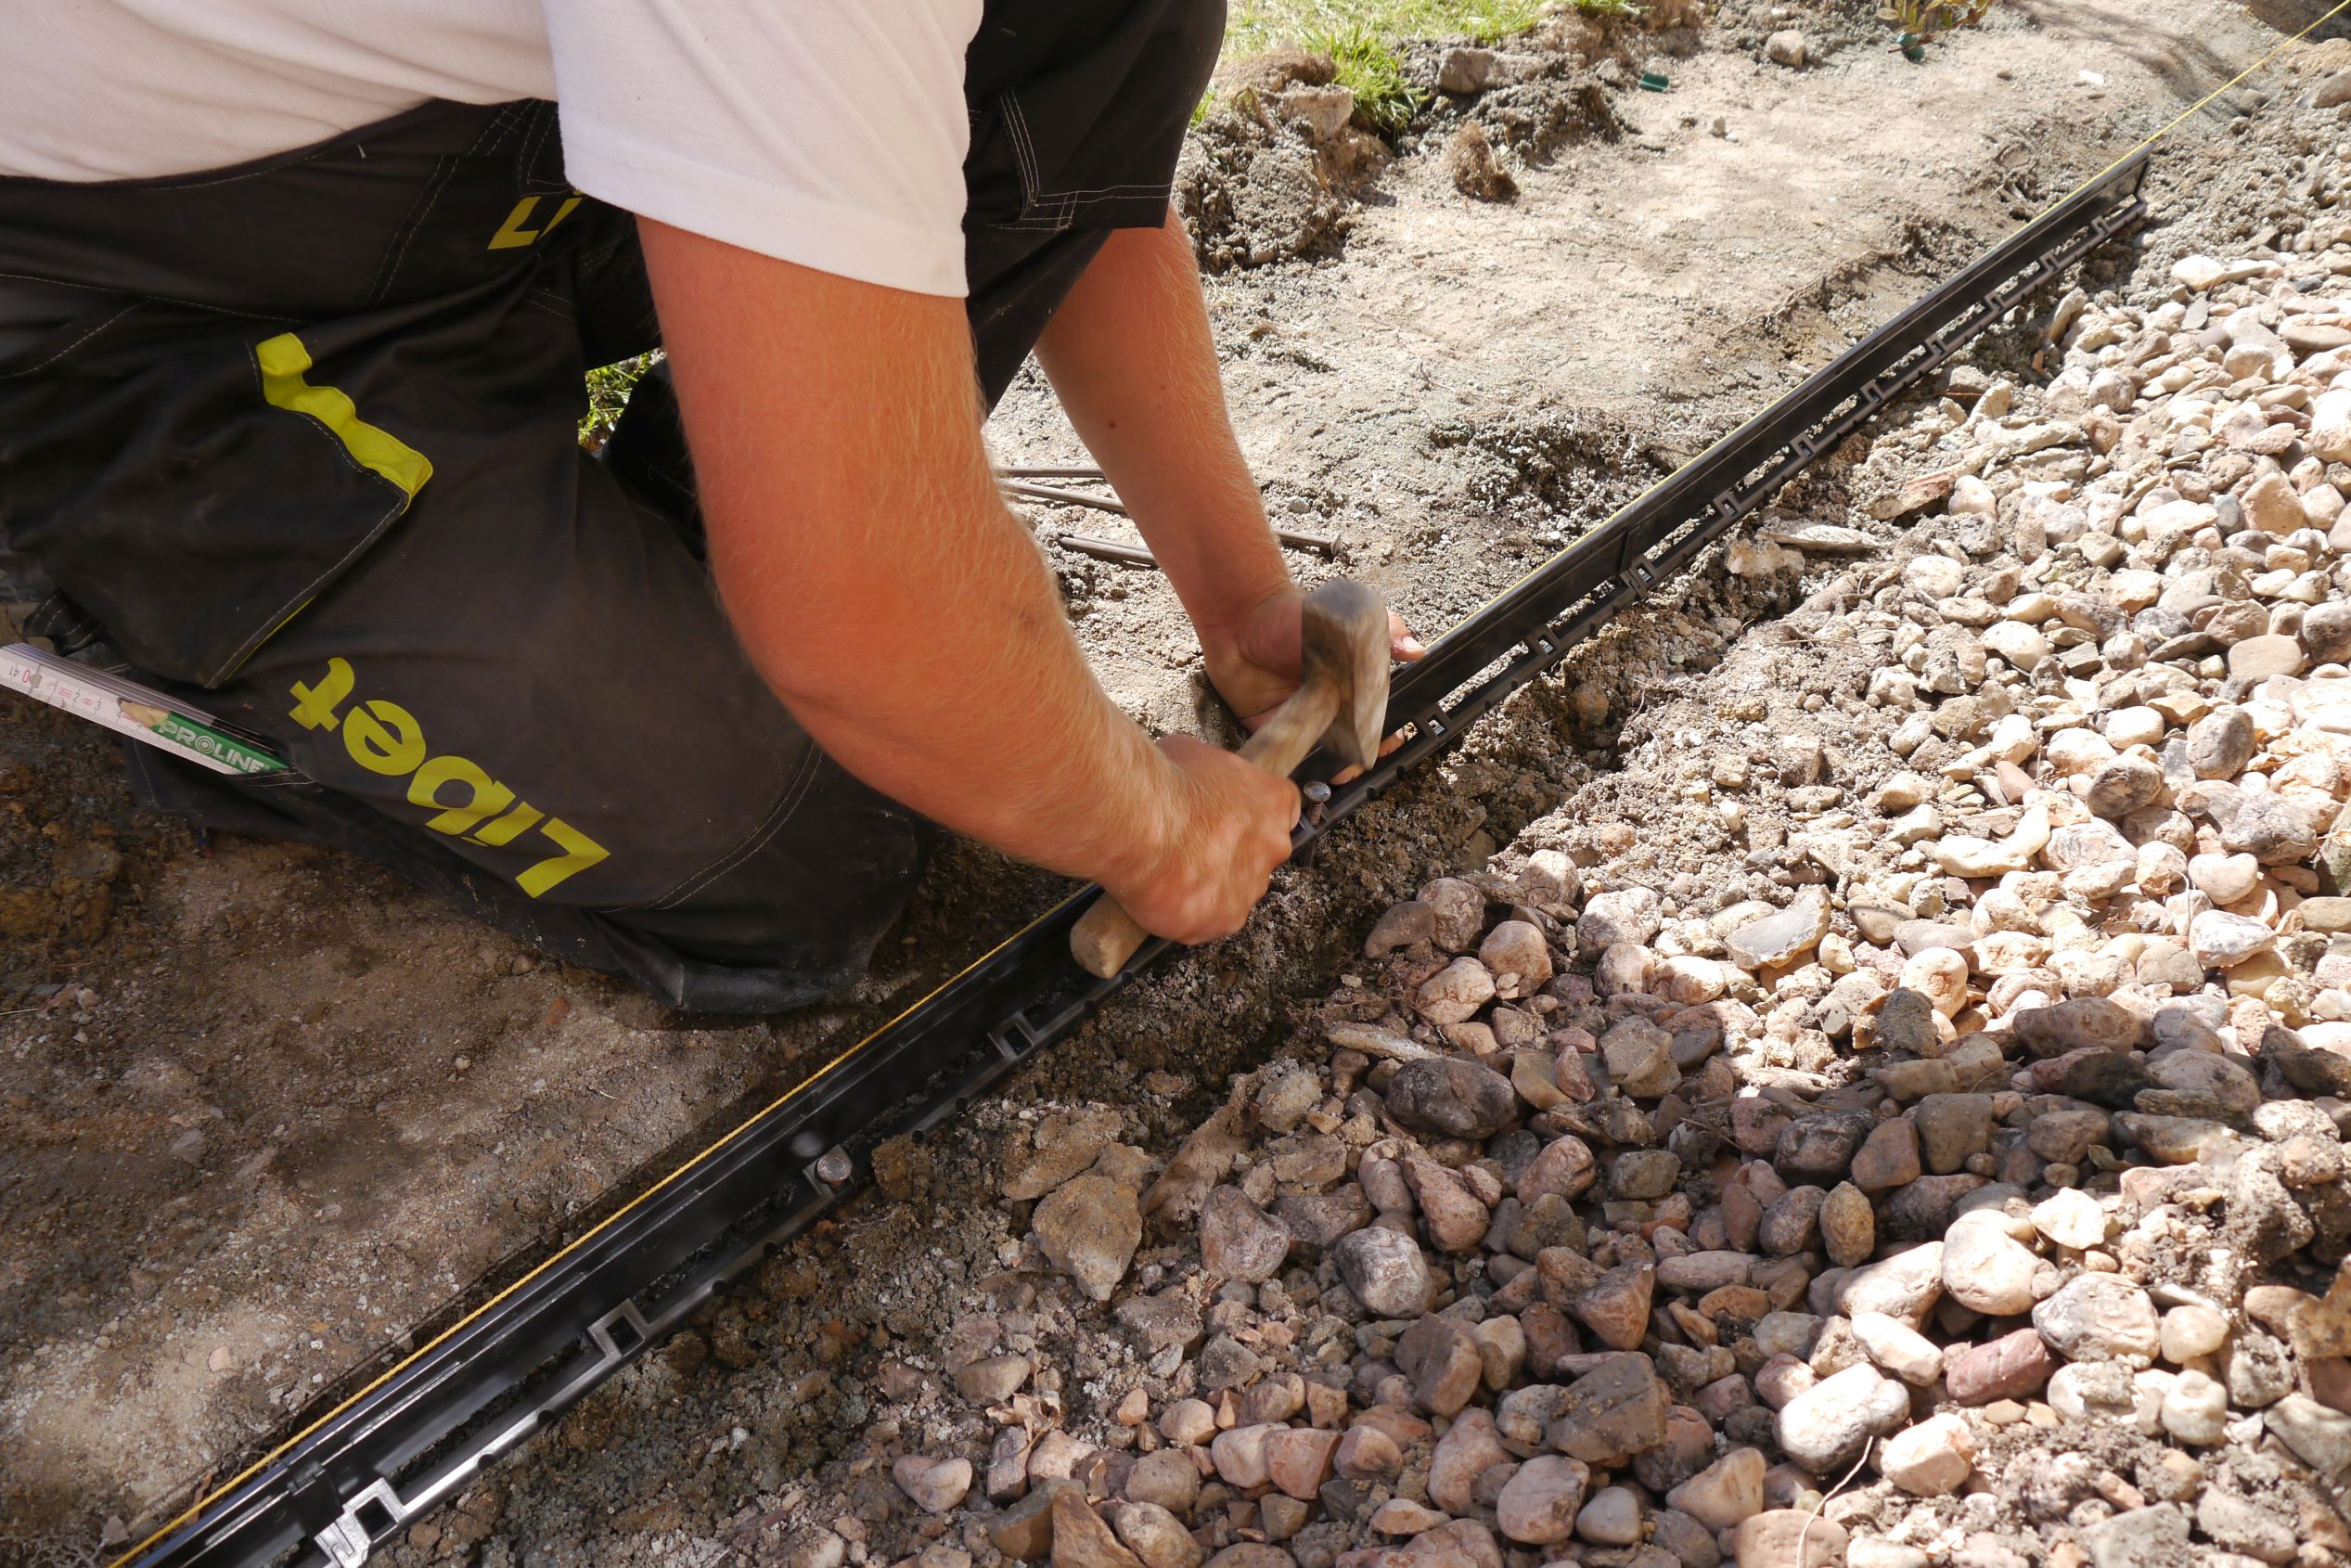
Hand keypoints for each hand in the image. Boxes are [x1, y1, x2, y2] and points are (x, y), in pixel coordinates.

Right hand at [1105, 735, 1300, 945]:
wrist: (1141, 825)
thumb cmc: (1165, 785)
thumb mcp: (1193, 755)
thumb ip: (1210, 778)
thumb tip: (1194, 783)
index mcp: (1274, 801)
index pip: (1281, 811)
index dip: (1250, 817)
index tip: (1229, 820)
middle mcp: (1273, 847)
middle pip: (1257, 855)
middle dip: (1229, 854)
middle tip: (1192, 847)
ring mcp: (1250, 888)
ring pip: (1234, 891)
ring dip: (1209, 885)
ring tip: (1170, 872)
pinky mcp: (1224, 920)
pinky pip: (1208, 920)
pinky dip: (1187, 912)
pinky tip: (1162, 895)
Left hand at [1203, 587, 1425, 777]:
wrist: (1243, 617)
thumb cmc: (1296, 615)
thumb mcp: (1349, 621)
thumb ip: (1385, 635)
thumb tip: (1417, 650)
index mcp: (1354, 683)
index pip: (1378, 717)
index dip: (1386, 733)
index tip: (1387, 740)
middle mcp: (1332, 704)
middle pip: (1354, 743)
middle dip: (1361, 757)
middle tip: (1358, 758)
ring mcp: (1304, 717)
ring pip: (1325, 756)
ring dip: (1334, 768)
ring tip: (1337, 769)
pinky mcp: (1274, 726)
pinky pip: (1289, 753)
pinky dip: (1299, 765)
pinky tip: (1308, 768)